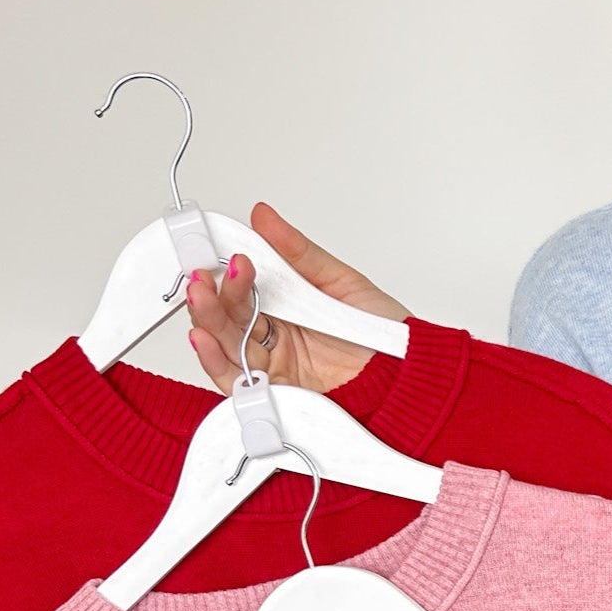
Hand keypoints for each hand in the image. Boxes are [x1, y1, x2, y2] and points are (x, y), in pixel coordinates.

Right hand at [183, 201, 408, 395]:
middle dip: (214, 293)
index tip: (212, 250)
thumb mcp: (341, 282)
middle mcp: (275, 337)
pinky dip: (215, 360)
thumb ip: (299, 253)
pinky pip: (236, 381)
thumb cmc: (387, 337)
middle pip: (229, 315)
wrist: (411, 381)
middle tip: (206, 274)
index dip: (225, 271)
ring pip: (225, 343)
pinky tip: (204, 338)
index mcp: (288, 307)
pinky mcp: (277, 394)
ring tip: (200, 294)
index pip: (243, 288)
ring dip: (208, 318)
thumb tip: (265, 217)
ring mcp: (275, 365)